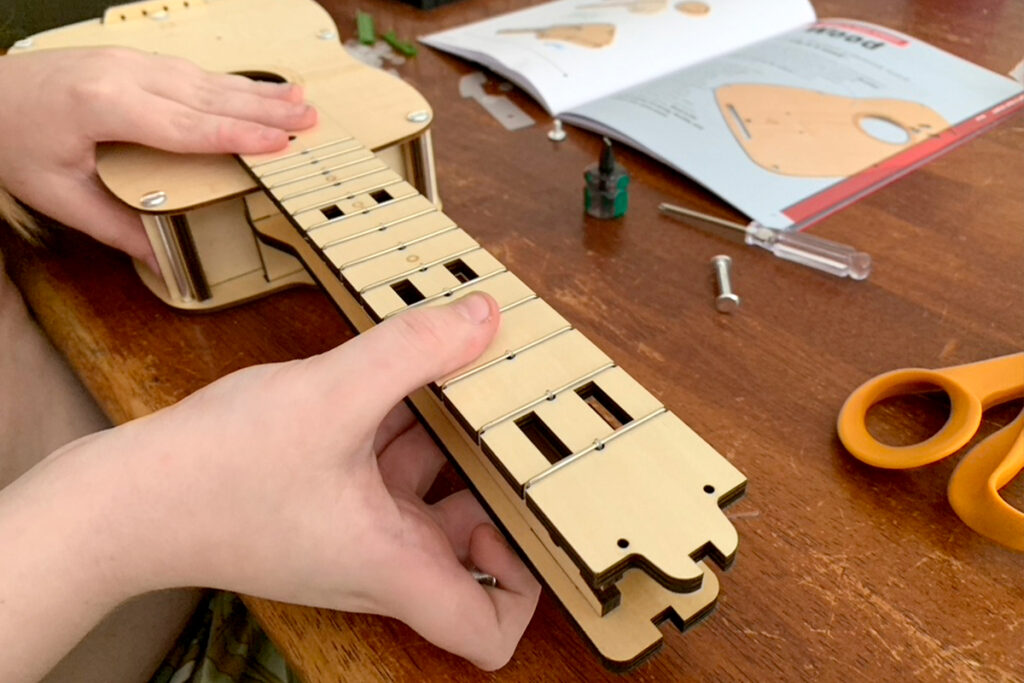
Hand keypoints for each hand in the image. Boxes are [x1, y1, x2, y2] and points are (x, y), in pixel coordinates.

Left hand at [0, 47, 316, 267]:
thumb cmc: (12, 141)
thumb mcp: (57, 195)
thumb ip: (115, 227)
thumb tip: (161, 259)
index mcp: (103, 107)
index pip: (185, 126)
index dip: (236, 136)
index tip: (278, 143)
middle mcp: (121, 75)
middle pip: (206, 95)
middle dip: (263, 108)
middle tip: (309, 119)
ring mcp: (127, 61)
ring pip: (205, 79)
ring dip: (255, 91)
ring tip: (299, 99)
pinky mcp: (129, 59)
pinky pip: (190, 72)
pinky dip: (229, 82)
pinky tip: (255, 88)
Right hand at [0, 293, 539, 679]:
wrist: (119, 498)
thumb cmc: (213, 474)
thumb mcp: (331, 396)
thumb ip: (414, 352)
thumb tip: (482, 316)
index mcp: (395, 565)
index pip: (487, 632)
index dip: (528, 588)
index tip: (537, 523)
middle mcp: (380, 559)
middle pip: (471, 546)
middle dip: (499, 485)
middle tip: (517, 423)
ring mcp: (350, 532)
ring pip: (427, 496)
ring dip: (451, 443)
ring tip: (471, 378)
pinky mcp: (323, 502)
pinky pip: (385, 470)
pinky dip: (404, 427)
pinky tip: (404, 370)